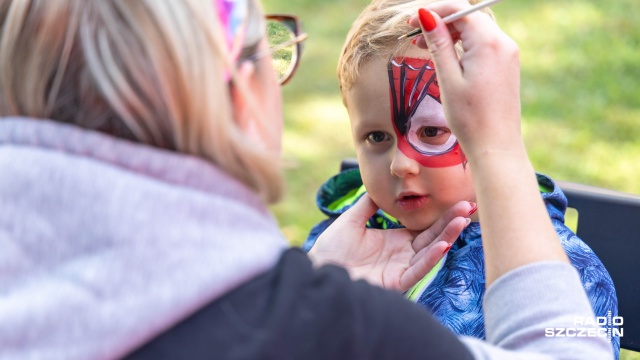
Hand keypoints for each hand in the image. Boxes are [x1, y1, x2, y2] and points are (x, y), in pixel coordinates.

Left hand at [308, 194, 471, 290]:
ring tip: (462, 220)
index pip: (425, 226)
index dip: (442, 215)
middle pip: (433, 236)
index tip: (459, 200)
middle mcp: (402, 254)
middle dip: (451, 221)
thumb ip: (368, 205)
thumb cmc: (331, 249)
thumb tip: (379, 187)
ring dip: (447, 236)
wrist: (318, 269)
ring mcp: (400, 268)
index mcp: (395, 240)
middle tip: (470, 206)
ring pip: (430, 251)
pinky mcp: (396, 282)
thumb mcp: (351, 220)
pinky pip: (417, 270)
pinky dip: (431, 258)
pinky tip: (443, 244)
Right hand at [408, 1, 521, 160]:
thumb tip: (426, 15)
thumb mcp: (448, 79)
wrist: (496, 146)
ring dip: (450, 34)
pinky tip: (447, 60)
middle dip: (440, 22)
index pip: (459, 10)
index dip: (433, 12)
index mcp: (489, 43)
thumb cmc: (470, 118)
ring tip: (425, 49)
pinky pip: (483, 44)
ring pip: (475, 30)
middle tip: (415, 39)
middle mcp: (503, 43)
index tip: (411, 23)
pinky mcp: (506, 65)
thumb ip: (439, 43)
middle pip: (468, 17)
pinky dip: (463, 46)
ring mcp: (508, 54)